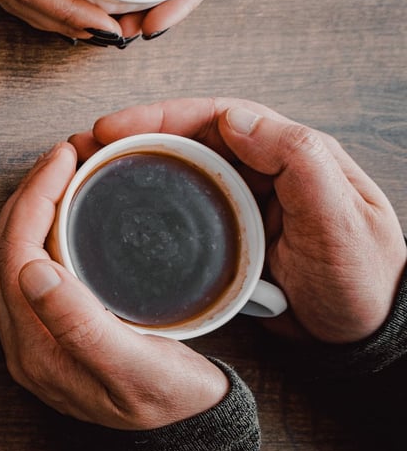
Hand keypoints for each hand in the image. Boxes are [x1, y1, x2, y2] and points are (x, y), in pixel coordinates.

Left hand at [0, 142, 228, 429]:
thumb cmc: (169, 401)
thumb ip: (82, 326)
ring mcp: (30, 333)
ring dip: (32, 205)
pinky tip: (63, 206)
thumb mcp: (136, 369)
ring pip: (11, 252)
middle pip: (6, 247)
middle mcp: (22, 340)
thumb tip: (32, 270)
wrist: (182, 432)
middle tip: (66, 153)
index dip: (35, 197)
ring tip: (63, 169)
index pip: (16, 253)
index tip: (65, 157)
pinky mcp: (44, 326)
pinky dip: (39, 225)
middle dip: (30, 191)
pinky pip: (26, 262)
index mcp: (37, 348)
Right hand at [70, 98, 406, 344]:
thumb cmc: (365, 279)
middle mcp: (260, 169)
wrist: (364, 336)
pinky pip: (180, 210)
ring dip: (132, 168)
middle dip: (132, 138)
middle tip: (85, 147)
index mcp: (289, 152)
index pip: (215, 118)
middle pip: (185, 140)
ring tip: (88, 173)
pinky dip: (147, 206)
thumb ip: (298, 160)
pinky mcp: (228, 232)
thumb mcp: (340, 219)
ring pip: (177, 172)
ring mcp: (241, 201)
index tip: (115, 126)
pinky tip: (119, 213)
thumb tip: (234, 117)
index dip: (160, 115)